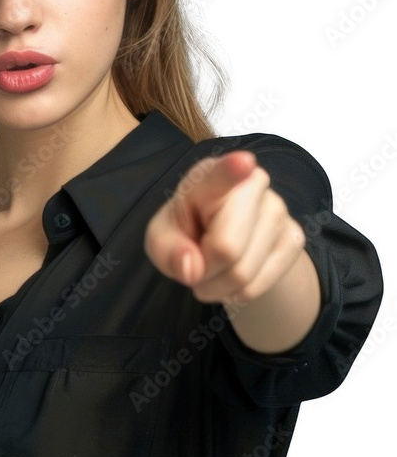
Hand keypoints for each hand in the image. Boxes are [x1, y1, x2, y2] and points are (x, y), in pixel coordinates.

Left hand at [143, 151, 306, 305]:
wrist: (223, 245)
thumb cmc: (186, 232)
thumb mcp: (162, 239)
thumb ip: (167, 251)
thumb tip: (192, 268)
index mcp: (211, 175)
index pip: (223, 173)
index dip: (233, 170)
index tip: (244, 162)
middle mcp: (253, 183)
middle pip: (227, 248)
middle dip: (204, 269)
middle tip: (195, 261)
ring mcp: (279, 210)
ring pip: (242, 273)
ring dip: (217, 286)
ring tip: (212, 268)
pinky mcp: (294, 238)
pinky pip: (257, 287)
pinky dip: (236, 293)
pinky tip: (231, 275)